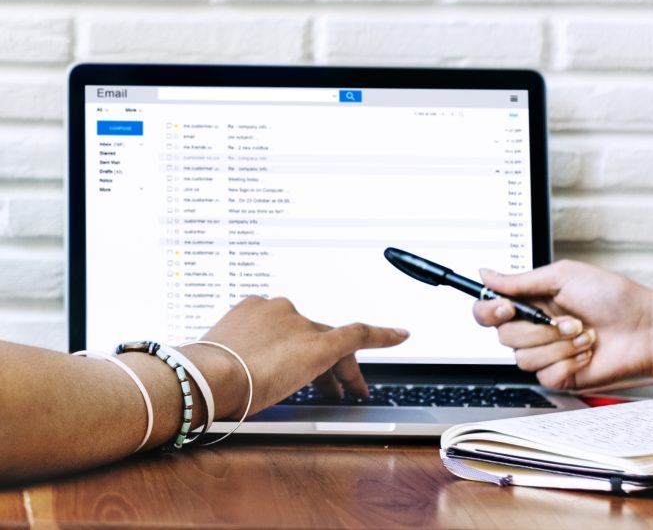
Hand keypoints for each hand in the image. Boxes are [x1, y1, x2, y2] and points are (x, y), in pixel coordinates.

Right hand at [188, 296, 408, 417]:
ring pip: (332, 342)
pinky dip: (382, 334)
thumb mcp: (214, 363)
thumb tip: (224, 379)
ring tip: (352, 393)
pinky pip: (358, 334)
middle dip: (323, 364)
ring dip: (342, 369)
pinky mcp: (320, 342)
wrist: (206, 377)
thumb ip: (230, 362)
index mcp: (252, 310)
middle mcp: (280, 310)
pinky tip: (400, 335)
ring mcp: (300, 324)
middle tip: (332, 389)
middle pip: (312, 335)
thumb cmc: (200, 377)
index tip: (299, 355)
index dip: (297, 344)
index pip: (286, 328)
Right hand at [473, 260, 652, 390]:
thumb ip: (521, 281)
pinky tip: (587, 352)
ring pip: (524, 358)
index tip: (506, 307)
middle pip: (504, 336)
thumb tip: (486, 275)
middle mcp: (535, 328)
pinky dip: (569, 362)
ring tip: (584, 334)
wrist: (644, 327)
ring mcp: (547, 353)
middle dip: (538, 328)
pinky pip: (545, 375)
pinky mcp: (560, 376)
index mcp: (531, 301)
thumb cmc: (612, 296)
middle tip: (567, 319)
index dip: (489, 311)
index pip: (489, 311)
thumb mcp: (564, 276)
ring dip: (559, 344)